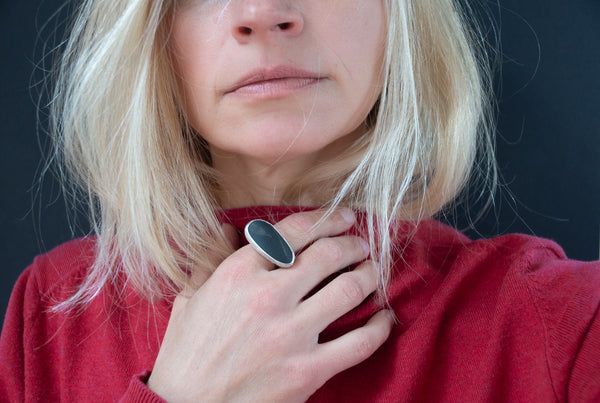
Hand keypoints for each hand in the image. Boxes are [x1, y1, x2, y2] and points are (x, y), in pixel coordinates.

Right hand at [148, 209, 393, 401]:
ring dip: (369, 275)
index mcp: (237, 275)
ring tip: (373, 271)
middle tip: (361, 244)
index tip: (344, 217)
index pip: (293, 232)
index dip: (326, 219)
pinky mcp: (307, 371)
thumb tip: (225, 228)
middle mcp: (267, 297)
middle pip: (328, 255)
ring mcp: (290, 335)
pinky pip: (359, 343)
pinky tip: (384, 319)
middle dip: (352, 244)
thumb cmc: (185, 356)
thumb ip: (209, 259)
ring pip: (349, 289)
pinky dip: (379, 327)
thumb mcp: (187, 299)